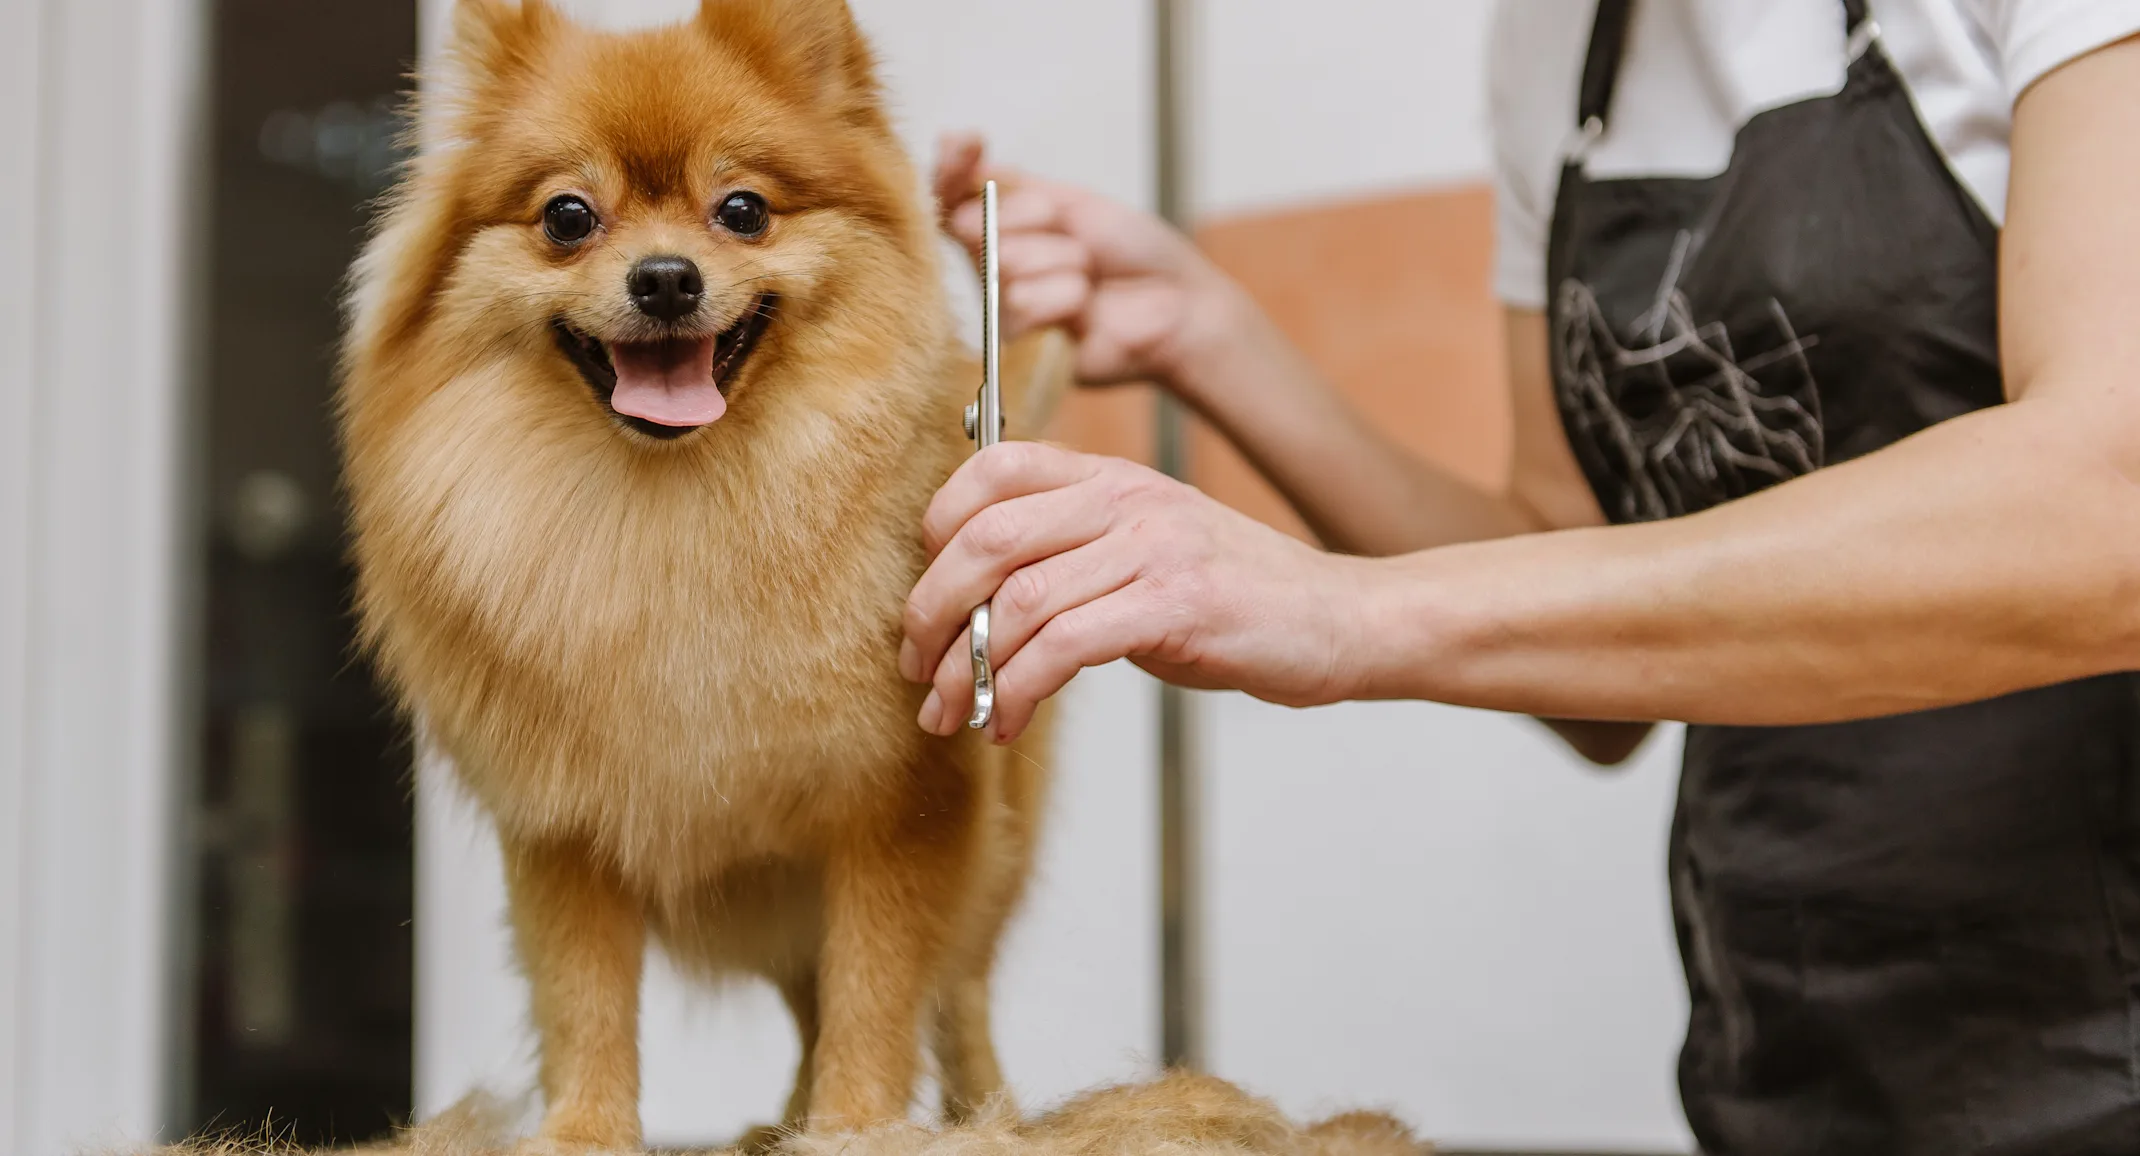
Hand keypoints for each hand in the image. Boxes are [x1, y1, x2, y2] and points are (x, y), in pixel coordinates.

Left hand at [899, 442, 1370, 741]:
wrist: (1342, 619)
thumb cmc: (1239, 598)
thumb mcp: (1147, 550)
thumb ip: (1073, 554)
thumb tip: (977, 605)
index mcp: (1111, 476)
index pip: (992, 468)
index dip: (936, 528)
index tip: (926, 597)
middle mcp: (1126, 499)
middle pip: (986, 536)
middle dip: (931, 610)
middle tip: (916, 667)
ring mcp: (1153, 547)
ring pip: (1018, 598)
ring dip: (969, 667)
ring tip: (951, 711)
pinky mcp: (1176, 604)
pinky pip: (1065, 645)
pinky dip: (1019, 690)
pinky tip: (1009, 722)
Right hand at [933, 133, 1242, 391]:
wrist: (1180, 302)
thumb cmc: (1134, 252)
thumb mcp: (1071, 200)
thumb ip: (1010, 183)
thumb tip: (950, 144)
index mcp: (1001, 228)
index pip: (948, 194)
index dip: (949, 167)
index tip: (966, 143)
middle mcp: (993, 268)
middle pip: (974, 226)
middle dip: (1037, 220)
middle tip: (1080, 240)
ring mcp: (1004, 308)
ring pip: (1003, 265)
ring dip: (1062, 261)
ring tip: (1090, 277)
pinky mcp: (1021, 348)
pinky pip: (1022, 305)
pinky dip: (1065, 297)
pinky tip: (1086, 307)